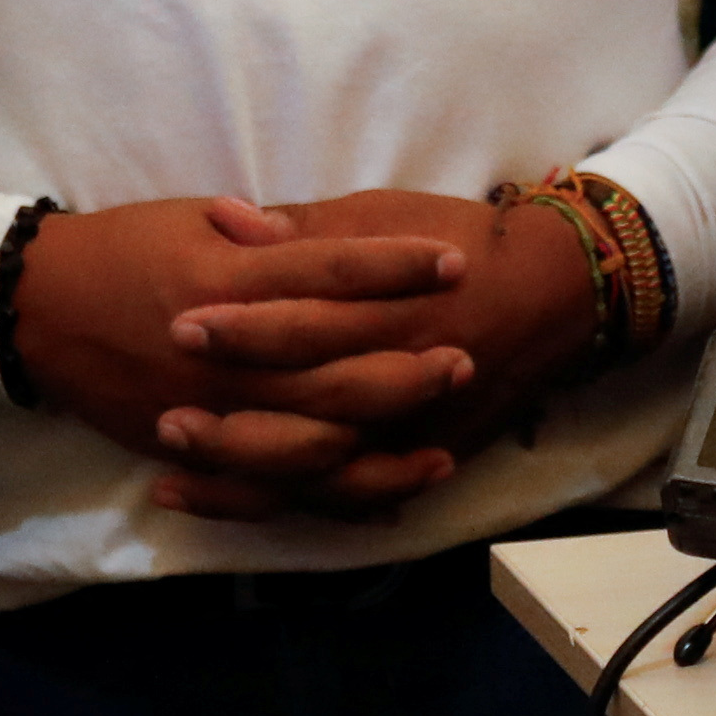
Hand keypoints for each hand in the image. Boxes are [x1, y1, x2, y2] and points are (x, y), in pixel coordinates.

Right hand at [6, 193, 477, 521]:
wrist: (33, 307)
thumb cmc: (122, 248)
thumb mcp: (192, 219)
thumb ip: (262, 230)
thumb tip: (315, 231)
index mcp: (230, 278)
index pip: (332, 272)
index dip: (398, 268)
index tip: (456, 260)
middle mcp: (224, 350)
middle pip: (332, 366)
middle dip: (405, 367)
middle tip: (466, 357)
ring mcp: (207, 408)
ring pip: (307, 441)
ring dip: (379, 444)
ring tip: (441, 446)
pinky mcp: (189, 450)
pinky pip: (265, 488)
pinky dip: (317, 497)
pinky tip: (375, 503)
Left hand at [147, 191, 609, 513]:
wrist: (551, 295)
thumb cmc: (465, 241)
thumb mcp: (388, 215)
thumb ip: (308, 228)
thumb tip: (231, 219)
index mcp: (391, 308)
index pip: (308, 323)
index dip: (245, 328)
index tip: (181, 324)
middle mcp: (399, 376)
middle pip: (307, 405)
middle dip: (232, 413)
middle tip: (163, 411)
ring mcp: (408, 426)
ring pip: (319, 465)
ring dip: (244, 470)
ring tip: (173, 466)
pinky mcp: (410, 456)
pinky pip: (342, 495)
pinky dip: (282, 501)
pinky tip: (220, 499)